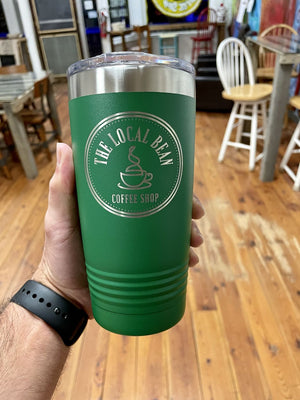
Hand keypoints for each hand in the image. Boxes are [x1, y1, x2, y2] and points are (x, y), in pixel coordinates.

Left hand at [34, 143, 204, 317]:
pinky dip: (182, 257)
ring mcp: (137, 242)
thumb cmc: (59, 255)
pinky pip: (168, 256)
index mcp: (114, 201)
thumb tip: (64, 145)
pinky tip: (191, 262)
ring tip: (194, 245)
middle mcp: (129, 218)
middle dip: (185, 210)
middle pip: (165, 206)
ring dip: (188, 234)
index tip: (184, 183)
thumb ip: (61, 188)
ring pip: (170, 231)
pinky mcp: (142, 263)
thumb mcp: (59, 220)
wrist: (67, 298)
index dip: (169, 180)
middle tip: (196, 218)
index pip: (146, 182)